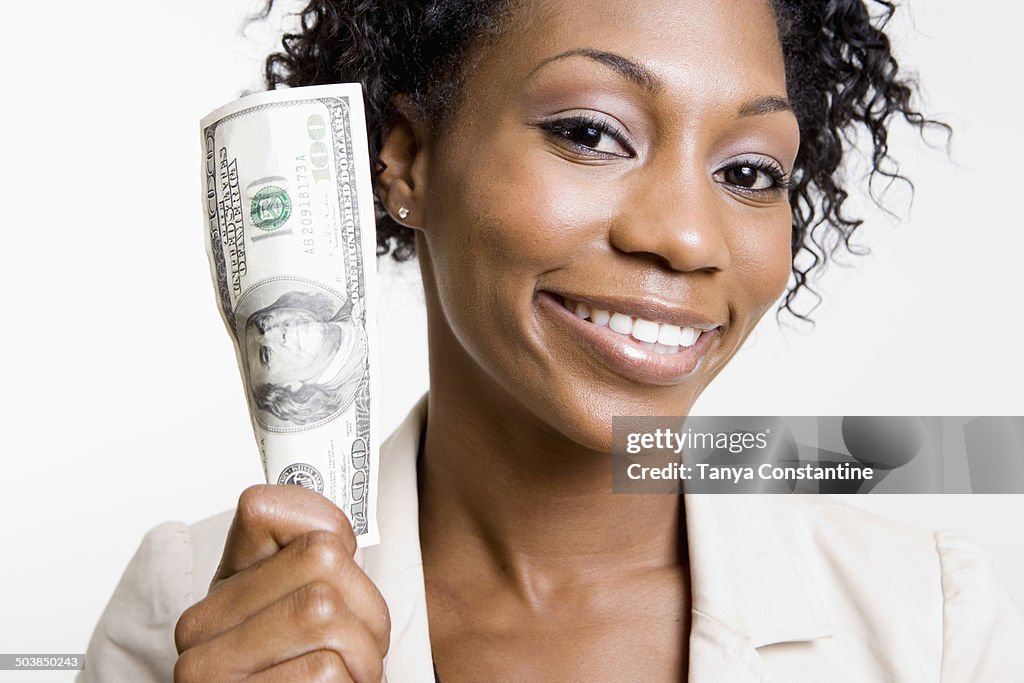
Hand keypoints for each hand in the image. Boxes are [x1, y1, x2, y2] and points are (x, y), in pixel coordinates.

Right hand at [174, 485, 389, 681]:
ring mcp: (211, 675)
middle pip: (322, 561)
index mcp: (220, 594)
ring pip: (326, 611)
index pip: (266, 506)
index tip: (342, 563)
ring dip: (363, 654)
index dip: (328, 530)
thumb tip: (339, 534)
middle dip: (367, 608)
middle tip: (357, 646)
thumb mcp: (306, 620)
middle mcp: (200, 630)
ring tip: (346, 677)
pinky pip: (325, 673)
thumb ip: (311, 569)